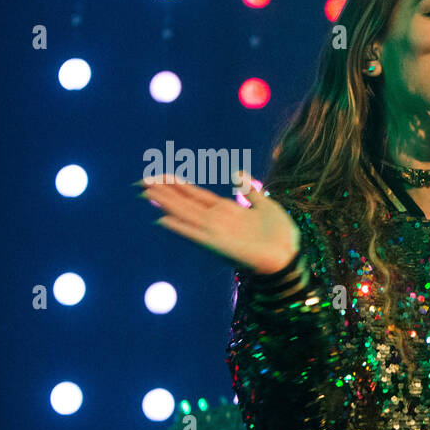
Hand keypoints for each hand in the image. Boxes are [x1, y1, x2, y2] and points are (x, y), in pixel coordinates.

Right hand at [137, 172, 300, 274]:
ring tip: (147, 194)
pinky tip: (163, 220)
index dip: (177, 185)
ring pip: (185, 214)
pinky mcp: (219, 245)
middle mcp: (217, 219)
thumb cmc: (280, 234)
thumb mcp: (266, 205)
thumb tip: (237, 172)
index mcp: (227, 209)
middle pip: (185, 202)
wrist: (288, 257)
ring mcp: (216, 232)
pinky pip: (195, 235)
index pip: (196, 194)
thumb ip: (250, 190)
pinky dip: (180, 228)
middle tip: (141, 181)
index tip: (159, 175)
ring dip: (166, 204)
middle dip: (165, 192)